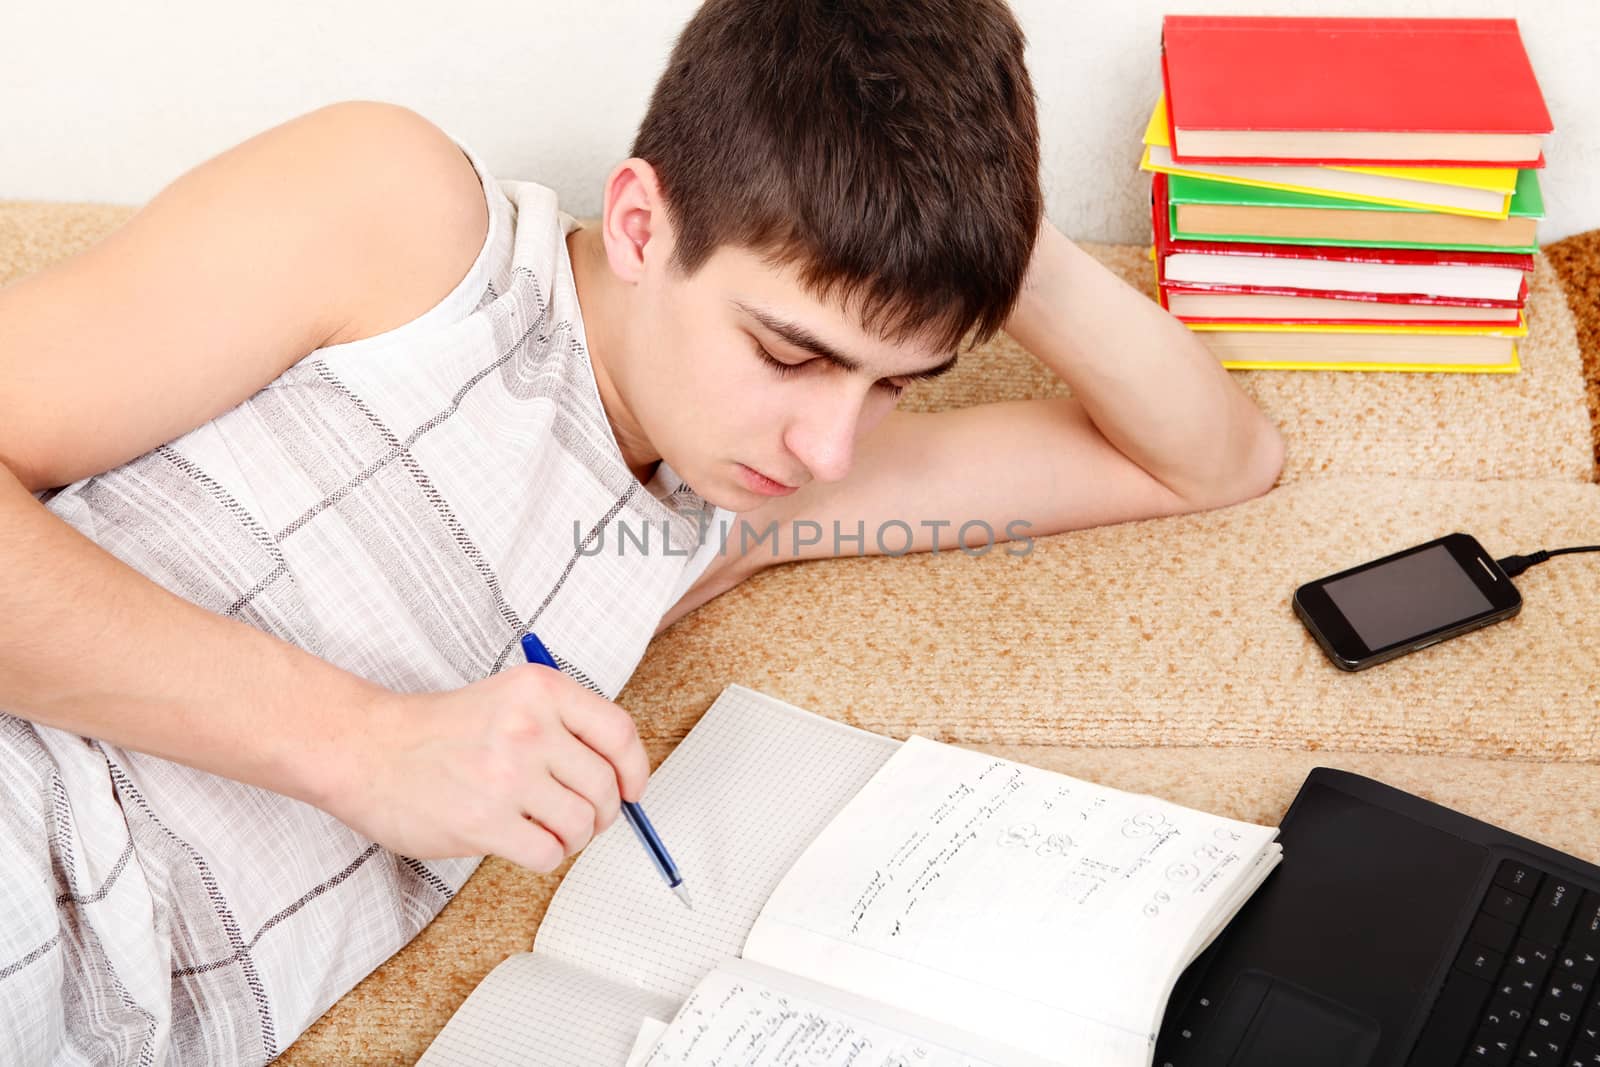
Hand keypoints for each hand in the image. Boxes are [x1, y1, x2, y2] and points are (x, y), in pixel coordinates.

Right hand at [318, 665, 650, 871]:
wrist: (367, 750)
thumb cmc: (438, 730)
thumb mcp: (509, 698)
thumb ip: (562, 725)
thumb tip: (619, 776)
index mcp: (540, 690)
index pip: (619, 732)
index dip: (635, 769)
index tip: (632, 789)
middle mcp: (529, 728)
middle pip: (604, 786)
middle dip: (602, 812)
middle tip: (582, 818)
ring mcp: (507, 775)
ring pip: (582, 824)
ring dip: (573, 838)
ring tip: (549, 830)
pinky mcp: (484, 822)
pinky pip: (549, 854)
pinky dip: (546, 856)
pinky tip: (523, 843)